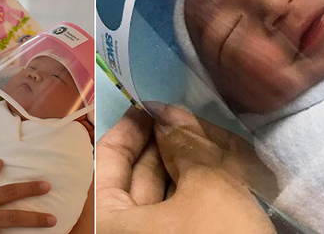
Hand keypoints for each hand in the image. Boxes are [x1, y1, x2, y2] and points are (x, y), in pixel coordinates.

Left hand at [96, 106, 275, 233]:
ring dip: (185, 162)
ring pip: (163, 195)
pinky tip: (217, 165)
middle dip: (164, 143)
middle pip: (135, 177)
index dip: (131, 128)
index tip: (152, 102)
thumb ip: (185, 145)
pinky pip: (180, 213)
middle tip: (187, 116)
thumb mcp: (206, 187)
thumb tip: (169, 112)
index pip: (107, 159)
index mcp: (105, 222)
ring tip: (208, 136)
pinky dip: (196, 188)